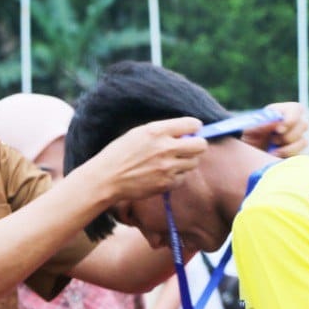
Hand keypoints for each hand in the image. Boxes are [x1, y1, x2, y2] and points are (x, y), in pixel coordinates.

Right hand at [83, 117, 206, 202]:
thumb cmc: (120, 153)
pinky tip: (163, 174)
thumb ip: (163, 131)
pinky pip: (183, 178)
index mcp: (157, 131)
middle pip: (201, 145)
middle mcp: (165, 148)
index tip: (191, 131)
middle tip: (188, 147)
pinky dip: (176, 176)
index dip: (194, 127)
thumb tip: (187, 132)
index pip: (192, 124)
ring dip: (186, 161)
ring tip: (171, 161)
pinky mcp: (166, 184)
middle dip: (197, 145)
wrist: (107, 178)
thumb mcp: (139, 133)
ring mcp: (167, 168)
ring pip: (194, 162)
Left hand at [242, 102, 307, 157]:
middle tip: (273, 140)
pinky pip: (299, 153)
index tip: (279, 129)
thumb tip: (277, 122)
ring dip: (288, 147)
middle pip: (303, 125)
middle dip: (288, 136)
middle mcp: (291, 124)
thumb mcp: (249, 129)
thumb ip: (262, 123)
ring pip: (303, 141)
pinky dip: (287, 155)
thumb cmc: (247, 136)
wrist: (246, 153)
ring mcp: (295, 138)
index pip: (296, 109)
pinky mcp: (295, 151)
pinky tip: (275, 155)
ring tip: (273, 149)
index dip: (292, 118)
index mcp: (280, 112)